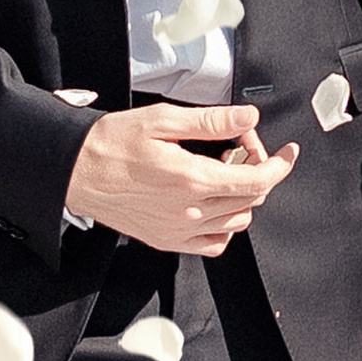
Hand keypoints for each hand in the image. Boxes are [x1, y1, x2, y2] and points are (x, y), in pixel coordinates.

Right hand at [64, 103, 297, 255]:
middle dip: (257, 171)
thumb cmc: (111, 143)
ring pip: (236, 222)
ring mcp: (178, 230)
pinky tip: (214, 204)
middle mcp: (189, 210)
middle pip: (250, 199)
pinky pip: (213, 244)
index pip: (257, 180)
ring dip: (242, 197)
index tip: (287, 153)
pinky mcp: (167, 240)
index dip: (279, 165)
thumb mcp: (162, 120)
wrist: (73, 171)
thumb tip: (247, 117)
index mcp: (192, 179)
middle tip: (240, 148)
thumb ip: (210, 121)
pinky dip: (225, 226)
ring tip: (223, 172)